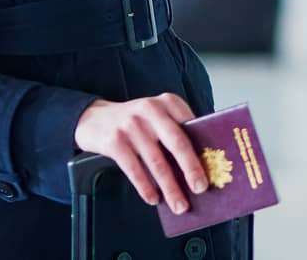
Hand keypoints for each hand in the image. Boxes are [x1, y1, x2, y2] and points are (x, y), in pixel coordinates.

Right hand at [74, 93, 208, 212]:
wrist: (92, 118)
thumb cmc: (133, 121)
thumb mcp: (156, 116)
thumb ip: (175, 131)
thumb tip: (198, 165)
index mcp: (167, 102)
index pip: (191, 126)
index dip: (202, 148)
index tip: (213, 167)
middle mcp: (150, 110)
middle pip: (177, 142)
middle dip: (191, 169)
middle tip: (201, 188)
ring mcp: (131, 125)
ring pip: (157, 162)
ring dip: (170, 187)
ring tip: (179, 204)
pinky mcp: (115, 141)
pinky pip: (135, 170)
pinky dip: (146, 187)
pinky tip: (154, 198)